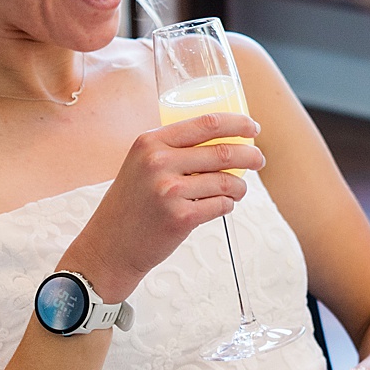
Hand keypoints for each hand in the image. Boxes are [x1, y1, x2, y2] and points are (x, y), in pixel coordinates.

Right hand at [61, 114, 263, 302]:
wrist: (109, 246)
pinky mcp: (181, 218)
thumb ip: (173, 149)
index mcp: (150, 142)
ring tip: (238, 190)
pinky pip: (221, 206)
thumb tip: (225, 136)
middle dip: (250, 155)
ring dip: (240, 187)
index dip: (238, 123)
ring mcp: (169, 191)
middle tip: (259, 160)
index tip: (254, 128)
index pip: (207, 123)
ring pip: (227, 181)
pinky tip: (220, 206)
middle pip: (223, 152)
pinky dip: (227, 206)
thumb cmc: (132, 204)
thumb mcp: (141, 164)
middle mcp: (158, 162)